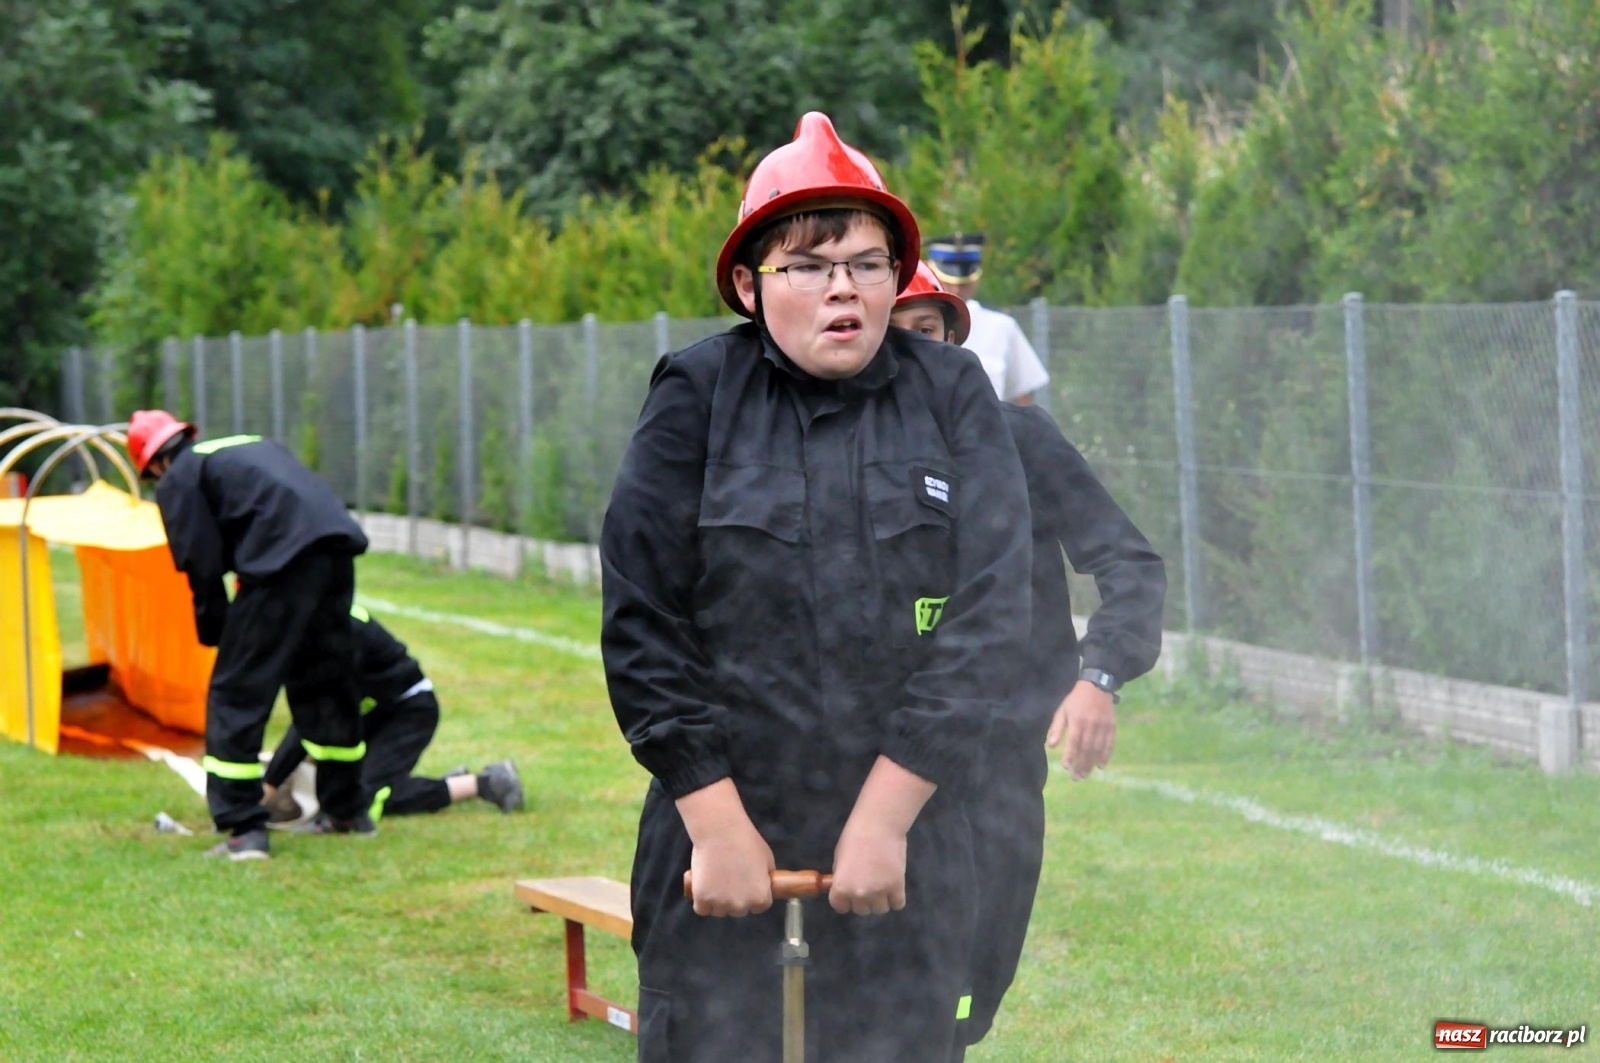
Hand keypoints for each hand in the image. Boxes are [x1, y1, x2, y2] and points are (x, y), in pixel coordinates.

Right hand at [676, 780, 774, 917]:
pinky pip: (702, 909)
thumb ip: (765, 879)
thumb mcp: (767, 860)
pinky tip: (703, 888)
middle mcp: (742, 906)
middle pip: (739, 910)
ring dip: (717, 901)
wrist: (721, 831)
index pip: (759, 907)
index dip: (752, 895)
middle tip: (729, 879)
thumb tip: (764, 886)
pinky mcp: (702, 899)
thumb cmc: (746, 841)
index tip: (746, 885)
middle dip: (735, 898)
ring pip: (719, 911)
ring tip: (715, 880)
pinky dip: (701, 901)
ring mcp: (721, 904)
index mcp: (760, 898)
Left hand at [830, 815, 906, 915]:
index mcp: (841, 887)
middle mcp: (859, 894)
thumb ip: (842, 878)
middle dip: (865, 899)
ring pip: (880, 909)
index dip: (846, 900)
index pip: (841, 907)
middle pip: (862, 910)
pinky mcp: (897, 887)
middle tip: (870, 883)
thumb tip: (845, 889)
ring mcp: (879, 892)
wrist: (878, 825)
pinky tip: (894, 885)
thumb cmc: (855, 837)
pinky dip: (896, 898)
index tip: (851, 893)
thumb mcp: (839, 859)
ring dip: (881, 899)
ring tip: (883, 882)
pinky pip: (898, 904)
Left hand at [1046, 680, 1116, 779]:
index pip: (1073, 740)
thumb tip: (1050, 746)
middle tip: (1076, 778)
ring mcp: (1103, 726)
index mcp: (1077, 720)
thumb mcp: (1062, 710)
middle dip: (1081, 764)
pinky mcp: (1112, 726)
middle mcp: (1091, 724)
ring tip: (1085, 775)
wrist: (1097, 686)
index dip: (1070, 754)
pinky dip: (1106, 756)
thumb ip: (1056, 728)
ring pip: (1098, 748)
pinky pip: (1110, 743)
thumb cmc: (1075, 700)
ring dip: (1091, 764)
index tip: (1066, 767)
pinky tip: (1101, 766)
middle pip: (1086, 748)